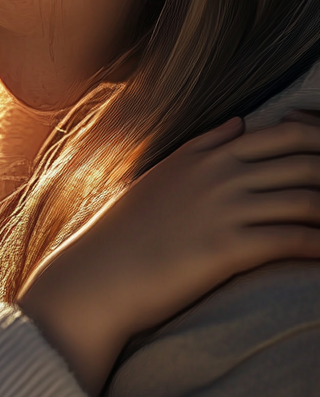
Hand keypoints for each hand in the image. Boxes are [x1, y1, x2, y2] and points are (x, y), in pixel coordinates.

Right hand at [18, 117, 319, 396]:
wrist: (99, 274)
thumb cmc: (128, 229)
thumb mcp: (163, 174)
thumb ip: (204, 146)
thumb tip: (239, 122)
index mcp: (207, 154)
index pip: (287, 133)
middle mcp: (220, 174)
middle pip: (306, 163)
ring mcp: (224, 209)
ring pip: (308, 200)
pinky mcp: (228, 248)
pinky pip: (294, 239)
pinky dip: (319, 246)